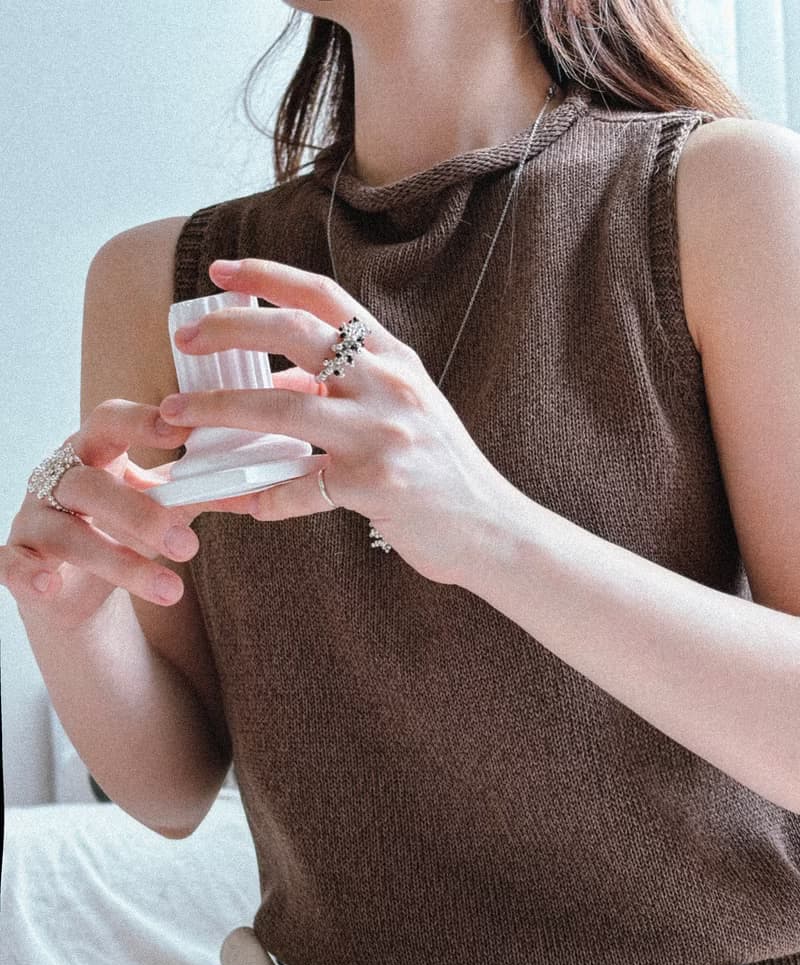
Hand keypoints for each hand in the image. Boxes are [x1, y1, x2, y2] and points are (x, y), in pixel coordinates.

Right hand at [1, 399, 252, 627]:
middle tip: (189, 547)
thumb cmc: (121, 524)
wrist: (73, 580)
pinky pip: (12, 562)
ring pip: (67, 534)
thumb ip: (204, 492)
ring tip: (171, 591)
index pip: (110, 421)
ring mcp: (34, 516)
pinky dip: (28, 573)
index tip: (180, 430)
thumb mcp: (164, 504)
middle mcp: (58, 476)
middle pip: (91, 484)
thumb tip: (262, 490)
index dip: (140, 422)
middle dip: (141, 515)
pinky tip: (51, 586)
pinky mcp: (17, 556)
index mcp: (95, 450)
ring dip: (118, 563)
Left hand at [161, 257, 507, 583]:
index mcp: (394, 359)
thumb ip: (343, 390)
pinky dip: (260, 496)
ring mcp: (383, 433)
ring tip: (176, 417)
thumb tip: (276, 384)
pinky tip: (240, 503)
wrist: (492, 527)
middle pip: (295, 335)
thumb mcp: (399, 411)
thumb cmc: (440, 469)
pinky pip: (298, 487)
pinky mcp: (374, 485)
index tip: (220, 271)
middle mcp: (390, 384)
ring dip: (217, 411)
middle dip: (228, 330)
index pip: (325, 297)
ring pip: (280, 408)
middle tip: (184, 339)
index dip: (267, 276)